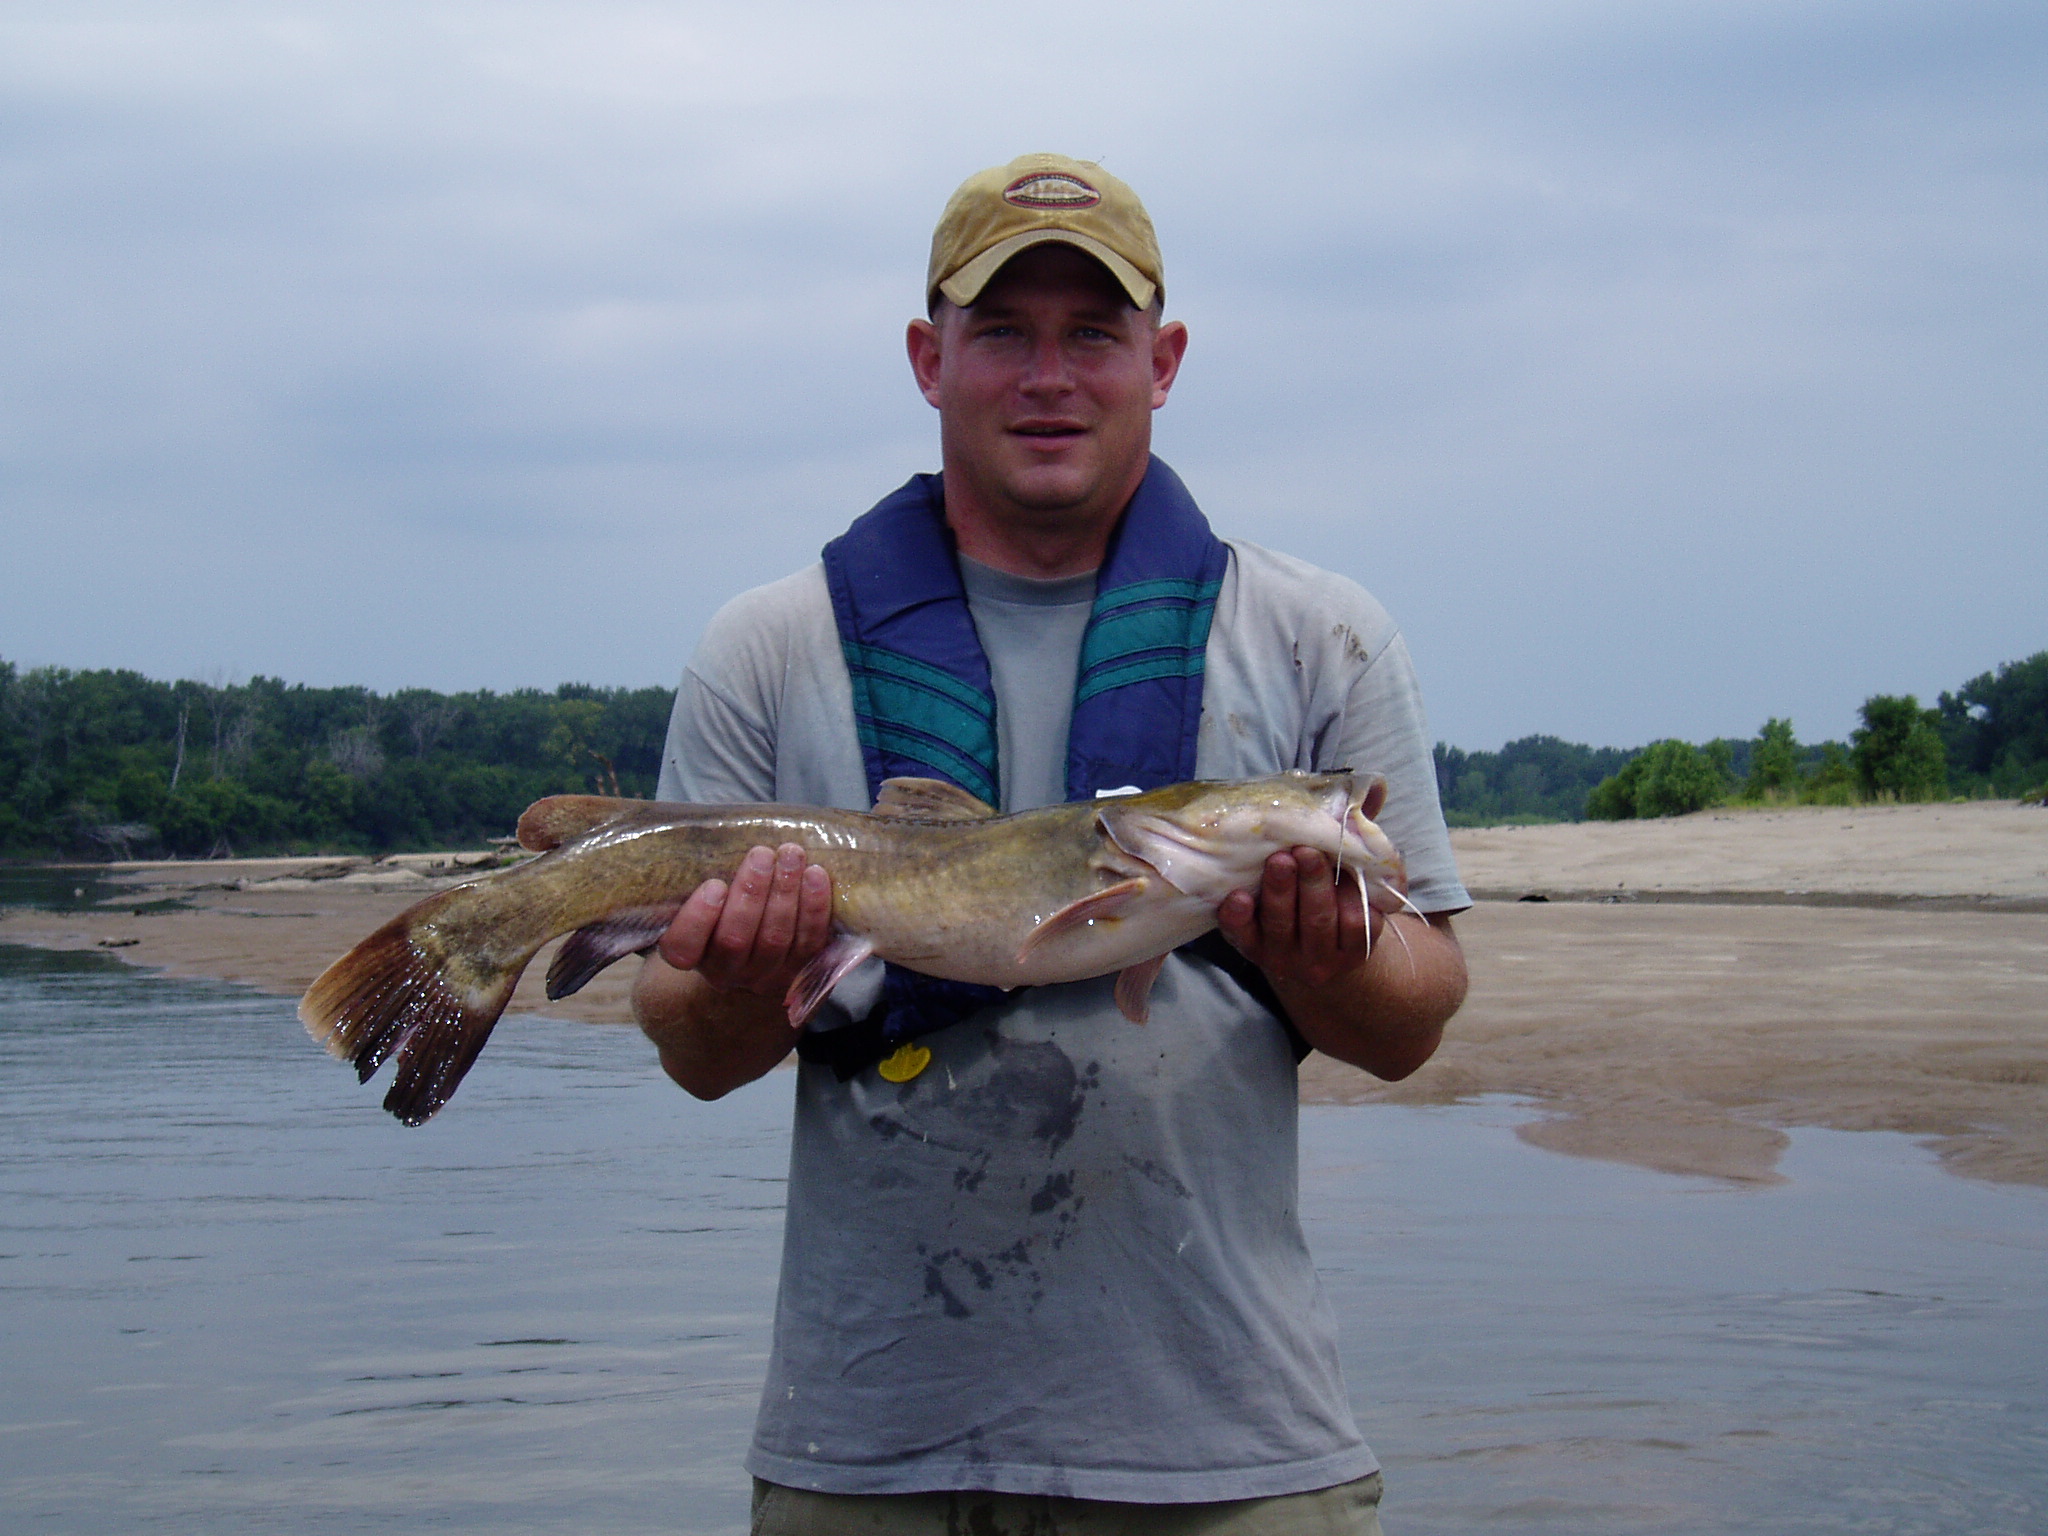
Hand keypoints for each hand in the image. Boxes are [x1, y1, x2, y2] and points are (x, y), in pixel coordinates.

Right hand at [655, 843, 832, 1000]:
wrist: (758, 940)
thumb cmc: (724, 904)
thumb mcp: (702, 894)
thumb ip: (703, 875)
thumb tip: (714, 832)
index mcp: (692, 953)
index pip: (682, 948)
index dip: (698, 919)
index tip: (714, 885)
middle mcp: (725, 971)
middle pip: (735, 939)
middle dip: (752, 893)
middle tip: (762, 854)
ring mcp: (764, 976)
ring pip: (775, 939)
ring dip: (785, 892)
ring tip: (791, 855)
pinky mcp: (799, 969)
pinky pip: (809, 941)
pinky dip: (814, 907)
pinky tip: (816, 875)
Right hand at [1215, 846, 1384, 989]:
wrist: (1329, 950)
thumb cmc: (1290, 909)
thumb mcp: (1265, 901)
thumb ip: (1260, 871)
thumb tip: (1247, 825)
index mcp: (1255, 944)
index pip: (1240, 934)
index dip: (1237, 917)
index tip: (1238, 895)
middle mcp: (1284, 957)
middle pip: (1281, 925)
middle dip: (1281, 889)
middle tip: (1282, 858)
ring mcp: (1322, 957)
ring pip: (1319, 920)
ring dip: (1315, 884)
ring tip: (1312, 854)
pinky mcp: (1357, 951)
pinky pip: (1356, 923)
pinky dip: (1351, 892)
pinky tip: (1345, 867)